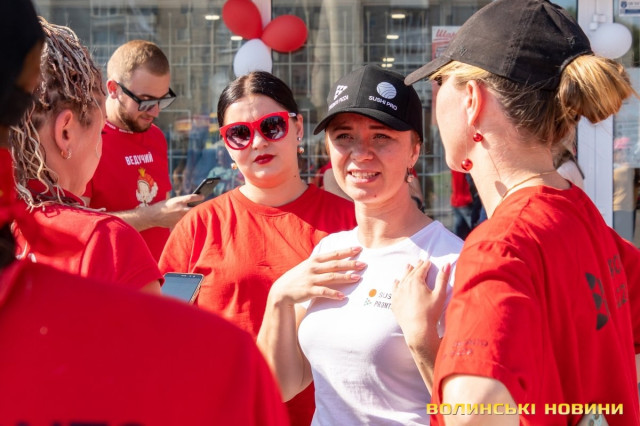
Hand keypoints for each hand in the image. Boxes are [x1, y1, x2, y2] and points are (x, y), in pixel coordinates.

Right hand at [147, 194, 202, 227]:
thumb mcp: (172, 200)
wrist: (153, 216)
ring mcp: (179, 217)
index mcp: (178, 201)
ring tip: (199, 213)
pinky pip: (186, 221)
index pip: (191, 197)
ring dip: (194, 214)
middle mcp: (180, 209)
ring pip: (191, 215)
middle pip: (194, 208)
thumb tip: (192, 203)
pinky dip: (188, 220)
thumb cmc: (163, 206)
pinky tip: (191, 220)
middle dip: (200, 207)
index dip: (199, 196)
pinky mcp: (178, 223)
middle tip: (204, 206)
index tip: (203, 196)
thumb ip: (182, 202)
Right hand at [270, 246, 365, 305]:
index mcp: (315, 260)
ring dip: (345, 277)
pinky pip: (324, 292)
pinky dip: (334, 294)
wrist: (282, 290)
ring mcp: (311, 279)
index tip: (359, 249)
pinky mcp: (309, 291)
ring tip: (357, 278)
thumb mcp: (308, 266)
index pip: (333, 254)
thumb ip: (321, 263)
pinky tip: (343, 296)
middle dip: (350, 264)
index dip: (346, 251)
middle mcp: (313, 268)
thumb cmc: (298, 277)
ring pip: (331, 277)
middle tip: (364, 264)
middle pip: (335, 264)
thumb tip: (338, 259)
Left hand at [392, 260, 450, 391]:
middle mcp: (405, 285)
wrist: (418, 330)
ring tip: (408, 266)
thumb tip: (446, 264)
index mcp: (416, 281)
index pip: (421, 269)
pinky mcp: (394, 302)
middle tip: (419, 262)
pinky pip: (394, 289)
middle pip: (411, 273)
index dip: (425, 265)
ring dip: (406, 272)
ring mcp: (398, 293)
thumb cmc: (430, 313)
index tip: (428, 261)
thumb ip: (442, 278)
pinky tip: (397, 281)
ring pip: (402, 279)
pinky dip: (396, 284)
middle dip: (417, 267)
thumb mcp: (439, 295)